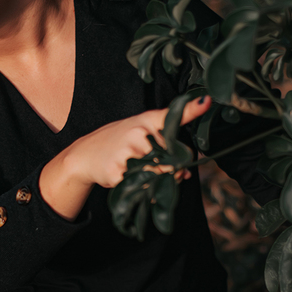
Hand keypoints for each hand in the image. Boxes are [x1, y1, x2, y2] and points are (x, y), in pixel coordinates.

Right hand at [66, 96, 212, 188]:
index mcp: (147, 121)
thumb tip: (186, 172)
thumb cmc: (120, 142)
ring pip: (160, 174)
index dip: (192, 110)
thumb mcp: (141, 131)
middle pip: (173, 159)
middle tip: (157, 167)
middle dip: (173, 169)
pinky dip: (144, 189)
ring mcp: (128, 152)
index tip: (206, 102)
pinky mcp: (118, 171)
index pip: (173, 115)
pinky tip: (129, 177)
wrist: (85, 154)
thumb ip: (166, 148)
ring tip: (140, 170)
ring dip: (159, 180)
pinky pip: (143, 186)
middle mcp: (139, 133)